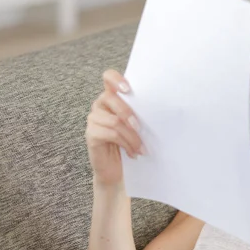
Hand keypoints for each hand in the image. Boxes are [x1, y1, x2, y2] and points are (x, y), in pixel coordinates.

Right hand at [85, 69, 143, 186]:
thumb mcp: (138, 126)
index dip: (116, 79)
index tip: (128, 89)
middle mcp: (100, 105)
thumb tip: (158, 108)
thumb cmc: (131, 145)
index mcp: (113, 98)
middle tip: (140, 128)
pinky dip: (125, 143)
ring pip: (114, 120)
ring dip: (132, 136)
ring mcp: (93, 119)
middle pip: (110, 98)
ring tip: (141, 148)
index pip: (108, 77)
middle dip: (129, 113)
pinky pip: (110, 133)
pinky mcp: (91, 134)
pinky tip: (133, 153)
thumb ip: (140, 113)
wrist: (119, 171)